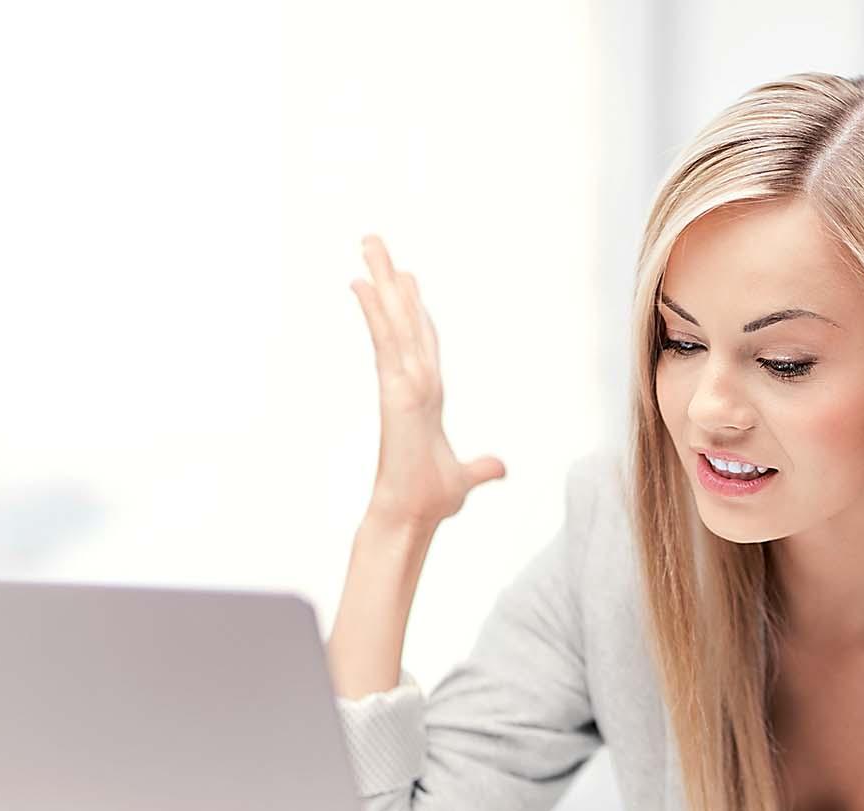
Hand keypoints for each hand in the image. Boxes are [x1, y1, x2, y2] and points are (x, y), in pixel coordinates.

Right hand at [351, 234, 505, 530]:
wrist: (412, 515)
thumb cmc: (431, 500)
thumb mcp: (465, 478)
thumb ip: (482, 469)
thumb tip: (499, 468)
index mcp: (427, 396)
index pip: (422, 342)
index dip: (416, 311)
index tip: (409, 281)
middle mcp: (412, 382)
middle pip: (403, 320)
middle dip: (392, 280)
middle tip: (374, 241)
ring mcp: (401, 383)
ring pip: (393, 321)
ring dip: (382, 280)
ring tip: (368, 242)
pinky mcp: (395, 390)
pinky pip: (385, 342)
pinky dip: (375, 312)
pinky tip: (363, 282)